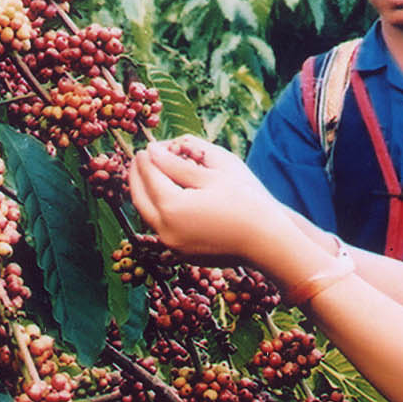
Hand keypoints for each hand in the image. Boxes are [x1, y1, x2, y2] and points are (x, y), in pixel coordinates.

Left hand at [129, 137, 291, 264]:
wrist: (265, 242)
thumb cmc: (244, 203)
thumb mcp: (211, 176)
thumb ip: (175, 164)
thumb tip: (151, 151)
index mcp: (172, 207)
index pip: (150, 177)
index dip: (146, 159)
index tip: (145, 147)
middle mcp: (166, 230)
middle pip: (140, 198)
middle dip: (136, 177)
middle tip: (139, 159)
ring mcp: (173, 246)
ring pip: (148, 216)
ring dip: (145, 195)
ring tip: (149, 177)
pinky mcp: (182, 254)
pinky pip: (162, 229)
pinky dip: (158, 212)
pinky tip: (165, 200)